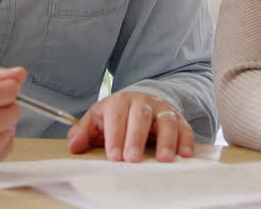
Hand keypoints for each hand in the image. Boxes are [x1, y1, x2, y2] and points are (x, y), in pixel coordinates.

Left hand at [66, 91, 193, 161]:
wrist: (141, 100)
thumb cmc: (116, 115)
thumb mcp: (96, 119)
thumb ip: (83, 132)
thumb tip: (74, 146)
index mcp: (119, 102)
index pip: (116, 116)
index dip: (115, 136)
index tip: (114, 156)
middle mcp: (142, 103)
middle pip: (140, 116)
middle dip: (137, 138)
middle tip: (132, 159)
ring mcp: (161, 110)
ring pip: (166, 120)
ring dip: (166, 140)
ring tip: (163, 159)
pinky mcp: (177, 119)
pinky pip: (184, 127)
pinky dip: (186, 140)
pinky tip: (185, 154)